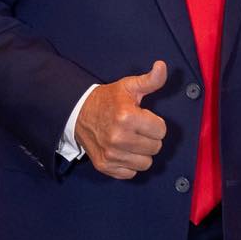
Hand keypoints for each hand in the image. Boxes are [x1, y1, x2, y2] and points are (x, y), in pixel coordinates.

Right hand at [74, 61, 167, 178]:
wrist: (78, 113)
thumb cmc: (108, 100)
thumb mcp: (129, 86)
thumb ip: (150, 80)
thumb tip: (162, 66)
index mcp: (127, 117)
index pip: (161, 131)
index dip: (155, 123)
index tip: (144, 118)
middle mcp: (118, 138)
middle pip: (155, 148)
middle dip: (150, 138)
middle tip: (138, 129)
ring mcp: (111, 154)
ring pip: (146, 163)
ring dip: (142, 153)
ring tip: (132, 140)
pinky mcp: (105, 165)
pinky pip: (131, 173)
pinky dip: (129, 164)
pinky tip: (123, 151)